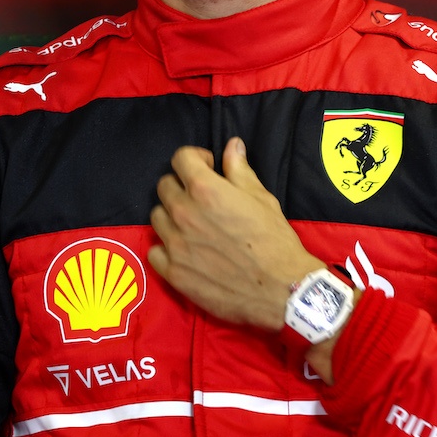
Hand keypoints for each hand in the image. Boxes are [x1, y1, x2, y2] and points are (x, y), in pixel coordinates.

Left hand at [147, 138, 323, 332]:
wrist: (281, 290)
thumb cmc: (275, 242)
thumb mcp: (261, 199)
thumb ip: (239, 170)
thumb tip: (232, 145)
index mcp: (205, 189)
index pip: (180, 158)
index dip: (195, 159)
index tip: (207, 168)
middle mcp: (184, 212)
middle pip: (164, 186)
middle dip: (182, 186)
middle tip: (201, 200)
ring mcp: (175, 243)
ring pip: (157, 217)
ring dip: (171, 217)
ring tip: (193, 226)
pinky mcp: (173, 272)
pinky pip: (154, 251)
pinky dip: (166, 249)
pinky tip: (185, 252)